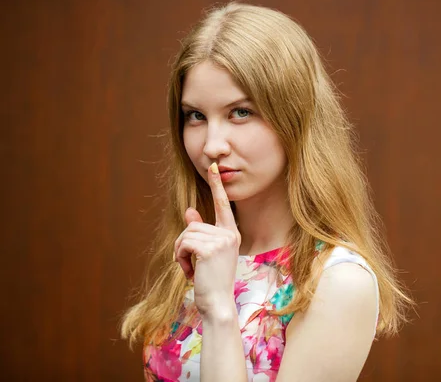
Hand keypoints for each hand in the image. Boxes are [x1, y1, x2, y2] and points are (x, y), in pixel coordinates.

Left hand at [174, 163, 240, 317]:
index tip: (213, 166)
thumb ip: (199, 232)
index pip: (223, 204)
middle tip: (191, 265)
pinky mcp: (210, 248)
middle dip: (183, 245)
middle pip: (192, 225)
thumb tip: (189, 212)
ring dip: (181, 253)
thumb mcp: (205, 254)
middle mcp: (229, 234)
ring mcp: (221, 240)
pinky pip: (184, 243)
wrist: (217, 303)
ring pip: (186, 234)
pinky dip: (181, 258)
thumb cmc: (211, 280)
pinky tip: (191, 271)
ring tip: (192, 269)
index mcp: (231, 234)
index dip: (217, 185)